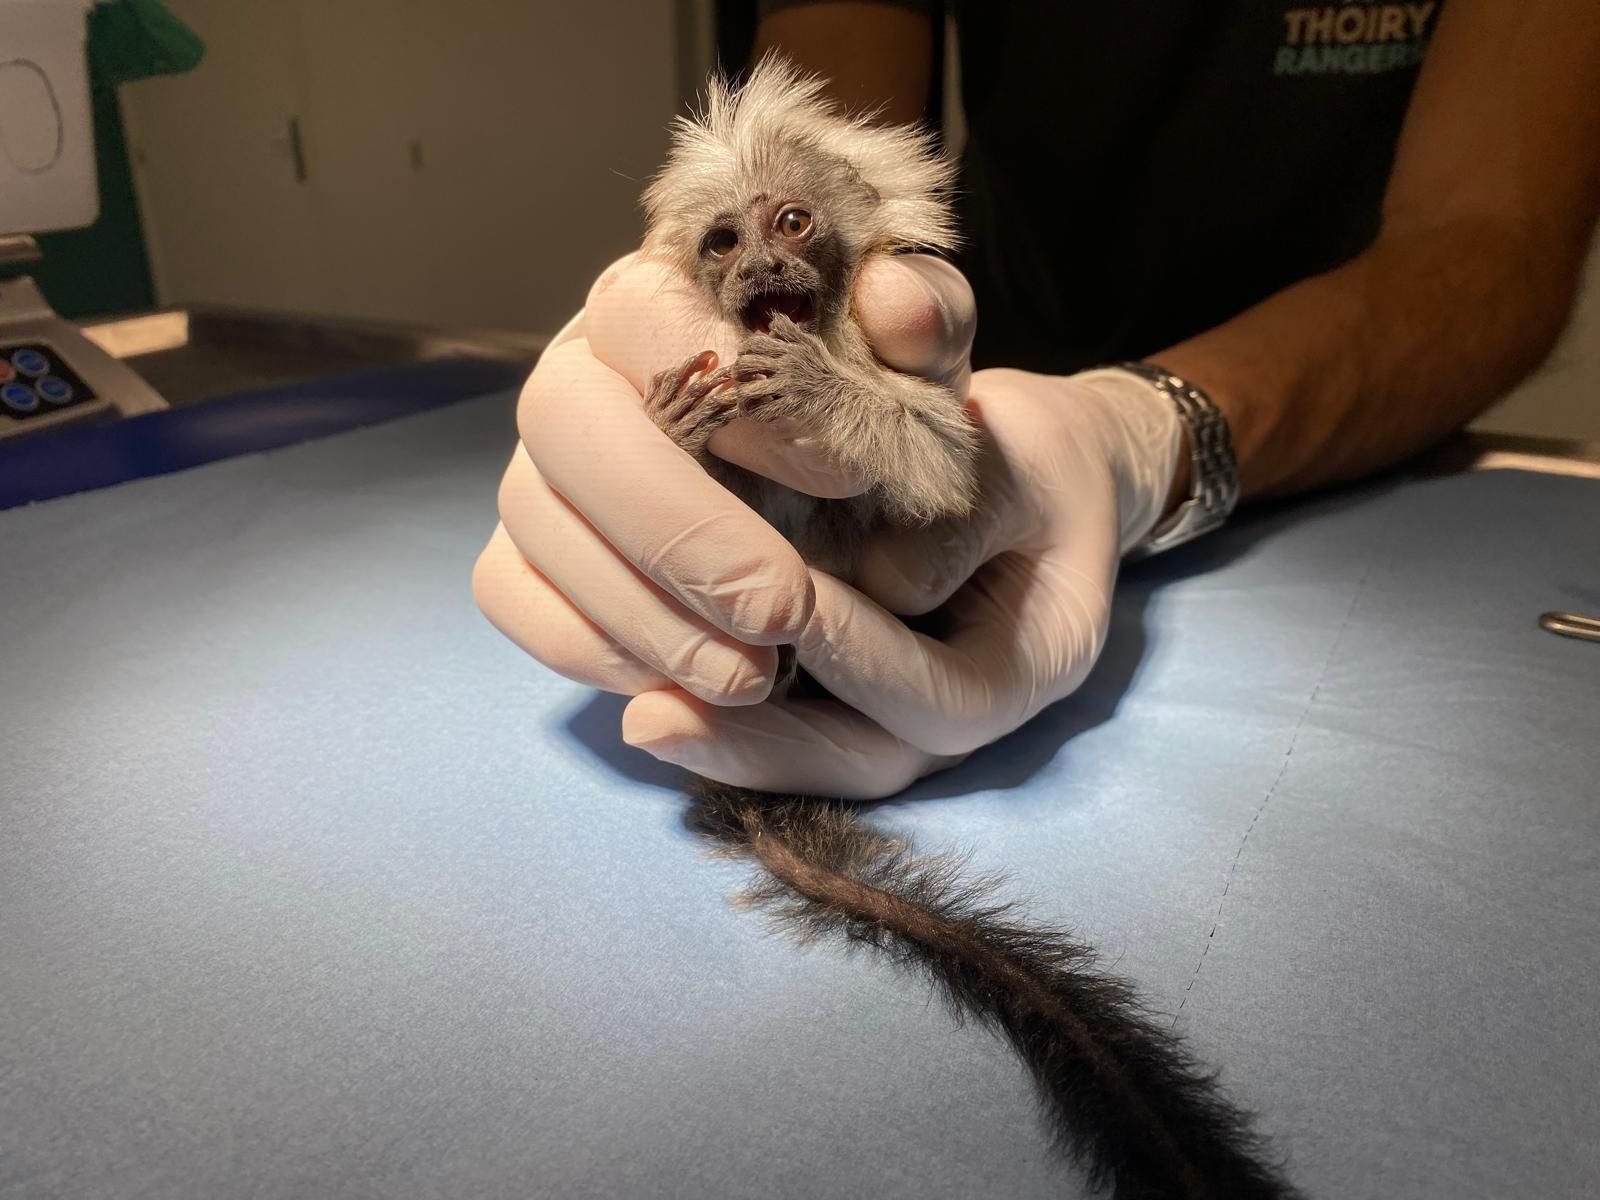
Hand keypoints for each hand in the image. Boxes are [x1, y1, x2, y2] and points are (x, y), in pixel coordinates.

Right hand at [472, 249, 974, 710]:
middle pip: (565, 419)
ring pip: (536, 520)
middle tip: (780, 609)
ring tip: (750, 674)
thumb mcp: (916, 363)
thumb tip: (896, 304)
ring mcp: (536, 464)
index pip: (652, 315)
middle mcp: (579, 370)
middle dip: (674, 526)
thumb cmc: (871, 417)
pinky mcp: (520, 550)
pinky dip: (589, 644)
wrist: (849, 494)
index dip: (734, 398)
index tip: (844, 480)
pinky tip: (682, 679)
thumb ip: (924, 320)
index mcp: (662, 296)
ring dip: (642, 611)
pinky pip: (510, 592)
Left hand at [623, 367, 1184, 797]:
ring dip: (727, 742)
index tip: (782, 607)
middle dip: (763, 741)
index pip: (940, 697)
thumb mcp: (1032, 459)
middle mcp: (962, 713)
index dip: (859, 658)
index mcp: (1029, 667)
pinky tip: (645, 681)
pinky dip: (720, 711)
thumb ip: (974, 510)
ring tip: (642, 717)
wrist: (1034, 473)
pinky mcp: (848, 700)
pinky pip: (785, 726)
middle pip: (864, 760)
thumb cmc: (1033, 456)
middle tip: (662, 714)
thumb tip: (886, 581)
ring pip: (813, 758)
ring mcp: (901, 717)